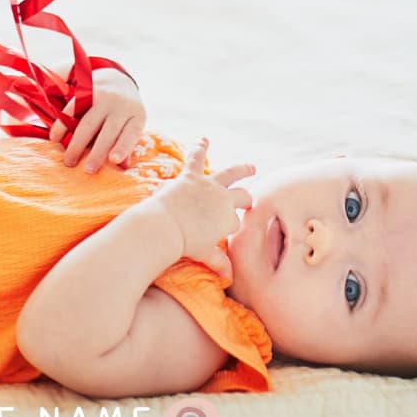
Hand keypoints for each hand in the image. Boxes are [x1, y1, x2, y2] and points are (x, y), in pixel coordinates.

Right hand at [49, 69, 145, 173]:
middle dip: (97, 152)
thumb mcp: (132, 124)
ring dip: (77, 143)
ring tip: (68, 161)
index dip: (123, 146)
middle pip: (108, 131)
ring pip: (88, 122)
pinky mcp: (86, 90)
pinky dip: (62, 124)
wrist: (117, 79)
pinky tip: (55, 138)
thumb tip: (122, 168)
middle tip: (87, 170)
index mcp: (136, 115)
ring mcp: (103, 97)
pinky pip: (72, 109)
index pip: (131, 133)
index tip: (114, 161)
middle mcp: (120, 105)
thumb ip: (127, 144)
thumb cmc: (125, 112)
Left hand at [146, 137, 253, 279]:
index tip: (227, 230)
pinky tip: (203, 139)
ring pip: (230, 174)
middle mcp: (223, 200)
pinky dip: (200, 147)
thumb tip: (229, 277)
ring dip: (241, 169)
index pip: (235, 222)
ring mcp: (208, 185)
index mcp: (228, 219)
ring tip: (250, 166)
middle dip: (246, 199)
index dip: (231, 227)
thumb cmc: (186, 244)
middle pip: (242, 197)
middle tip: (249, 201)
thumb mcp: (205, 255)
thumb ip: (219, 262)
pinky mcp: (191, 176)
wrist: (166, 227)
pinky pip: (196, 158)